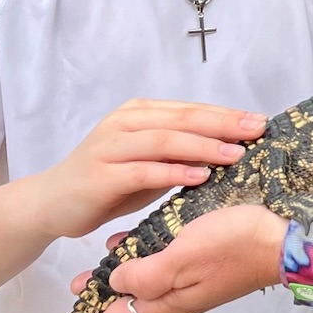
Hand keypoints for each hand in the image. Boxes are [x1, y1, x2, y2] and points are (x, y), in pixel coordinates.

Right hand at [41, 100, 266, 241]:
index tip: (260, 121)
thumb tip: (230, 149)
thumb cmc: (107, 183)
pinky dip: (174, 172)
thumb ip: (180, 154)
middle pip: (182, 119)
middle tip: (257, 130)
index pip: (190, 110)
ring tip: (236, 154)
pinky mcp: (101, 174)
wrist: (52, 202)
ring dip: (204, 146)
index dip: (226, 114)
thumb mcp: (149, 165)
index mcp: (138, 114)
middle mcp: (124, 123)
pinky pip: (144, 170)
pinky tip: (200, 176)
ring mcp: (110, 147)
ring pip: (165, 140)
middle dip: (223, 124)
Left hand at [63, 204, 284, 312]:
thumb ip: (144, 274)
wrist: (285, 242)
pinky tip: (134, 241)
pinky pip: (161, 268)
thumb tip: (116, 283)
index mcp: (167, 301)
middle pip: (128, 307)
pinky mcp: (203, 266)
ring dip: (119, 279)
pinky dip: (141, 258)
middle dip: (99, 306)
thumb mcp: (181, 258)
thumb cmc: (233, 246)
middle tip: (73, 292)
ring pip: (144, 286)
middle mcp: (176, 298)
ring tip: (95, 267)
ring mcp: (190, 283)